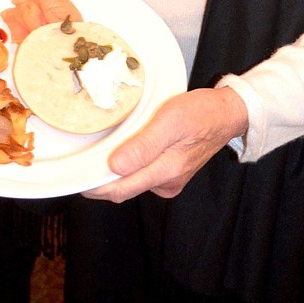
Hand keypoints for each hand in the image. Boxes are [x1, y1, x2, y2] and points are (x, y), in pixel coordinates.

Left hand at [85, 85, 248, 202]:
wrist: (227, 114)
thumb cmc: (201, 113)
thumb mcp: (170, 120)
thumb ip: (143, 146)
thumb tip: (116, 166)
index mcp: (165, 171)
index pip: (119, 189)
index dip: (94, 186)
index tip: (76, 175)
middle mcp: (166, 183)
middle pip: (122, 189)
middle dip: (100, 179)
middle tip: (82, 161)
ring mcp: (169, 181)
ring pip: (131, 182)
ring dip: (115, 170)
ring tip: (103, 150)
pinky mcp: (171, 174)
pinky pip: (142, 174)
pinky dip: (129, 165)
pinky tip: (125, 149)